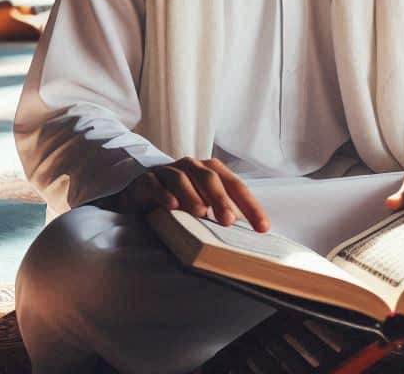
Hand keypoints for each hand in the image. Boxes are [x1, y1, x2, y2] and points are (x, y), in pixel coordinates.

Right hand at [124, 156, 269, 231]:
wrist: (141, 187)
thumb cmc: (179, 198)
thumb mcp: (202, 203)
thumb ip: (220, 213)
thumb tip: (247, 236)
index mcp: (211, 171)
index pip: (235, 186)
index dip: (250, 206)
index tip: (263, 228)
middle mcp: (192, 167)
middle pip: (210, 178)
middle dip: (221, 199)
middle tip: (228, 221)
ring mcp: (168, 171)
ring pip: (182, 178)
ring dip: (192, 195)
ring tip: (200, 213)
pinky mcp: (147, 179)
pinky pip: (156, 184)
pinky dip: (164, 194)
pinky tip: (171, 206)